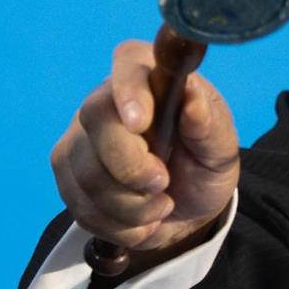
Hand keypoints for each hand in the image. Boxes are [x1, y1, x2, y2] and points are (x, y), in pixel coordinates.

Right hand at [51, 39, 239, 259]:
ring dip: (132, 205)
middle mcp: (106, 100)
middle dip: (132, 165)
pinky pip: (83, 207)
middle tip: (163, 183)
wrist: (187, 209)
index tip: (142, 123)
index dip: (130, 91)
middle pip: (97, 120)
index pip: (129, 63)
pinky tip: (141, 217)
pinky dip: (120, 224)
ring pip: (88, 174)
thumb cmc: (204, 166)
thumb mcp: (221, 149)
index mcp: (151, 77)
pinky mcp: (67, 175)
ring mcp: (80, 138)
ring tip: (162, 204)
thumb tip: (193, 98)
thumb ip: (210, 125)